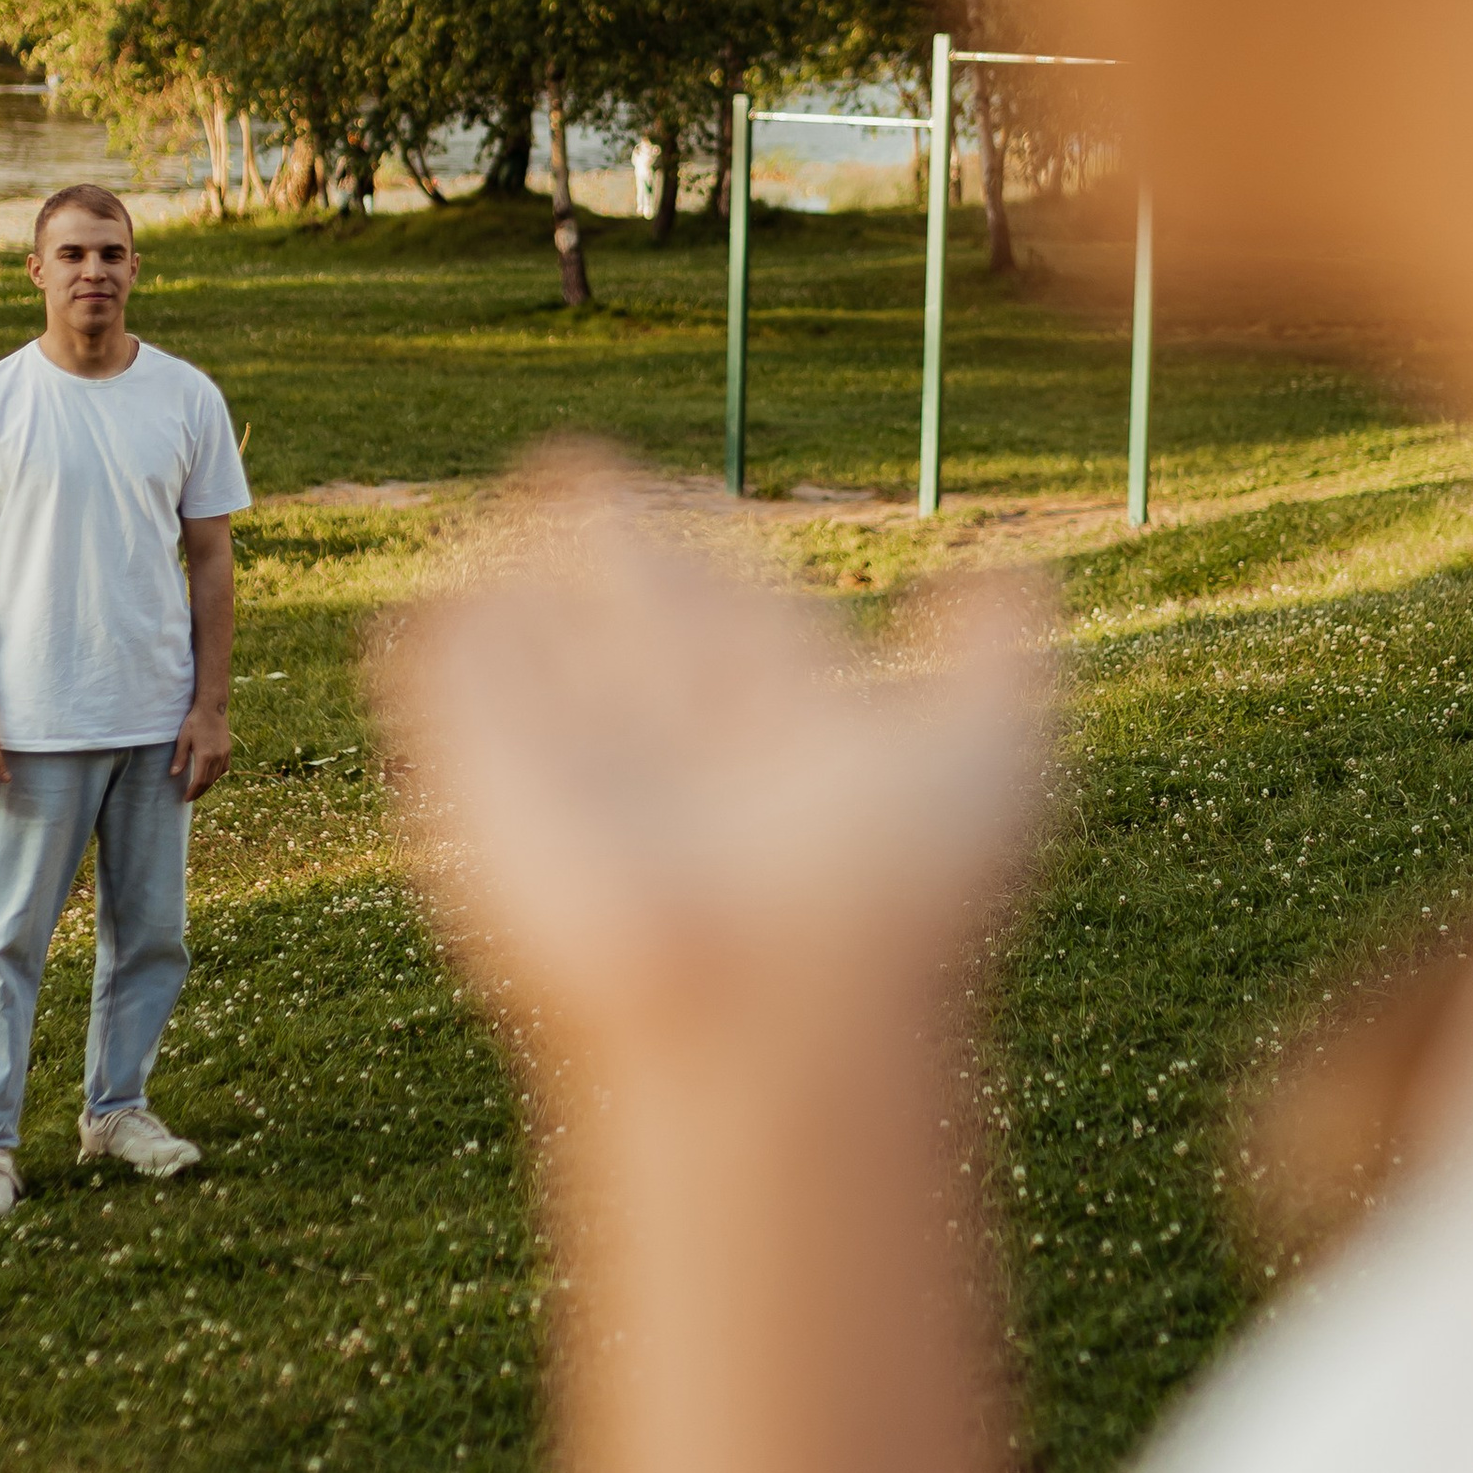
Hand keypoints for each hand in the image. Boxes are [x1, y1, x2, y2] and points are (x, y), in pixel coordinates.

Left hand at [171, 700, 233, 800]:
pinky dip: (216, 776)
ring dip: (208, 785)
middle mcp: (217, 757)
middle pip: (209, 782)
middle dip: (199, 792)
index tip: (186, 798)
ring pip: (217, 776)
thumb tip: (173, 774)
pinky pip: (224, 768)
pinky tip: (210, 777)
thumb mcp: (183, 739)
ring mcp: (224, 753)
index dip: (193, 792)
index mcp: (205, 756)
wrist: (212, 707)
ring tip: (198, 788)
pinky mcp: (228, 749)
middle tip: (190, 797)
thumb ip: (180, 758)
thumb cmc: (195, 721)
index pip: (199, 781)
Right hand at [371, 446, 1049, 1105]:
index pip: (744, 615)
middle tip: (572, 466)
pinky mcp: (487, 776)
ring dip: (528, 587)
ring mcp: (588, 758)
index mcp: (796, 723)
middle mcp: (689, 739)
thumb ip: (1000, 661)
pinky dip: (454, 646)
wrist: (766, 1005)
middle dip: (617, 546)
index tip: (705, 500)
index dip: (722, 558)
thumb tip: (1026, 570)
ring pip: (552, 650)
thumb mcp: (989, 757)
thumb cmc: (893, 901)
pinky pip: (455, 683)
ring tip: (509, 505)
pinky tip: (446, 601)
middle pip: (642, 617)